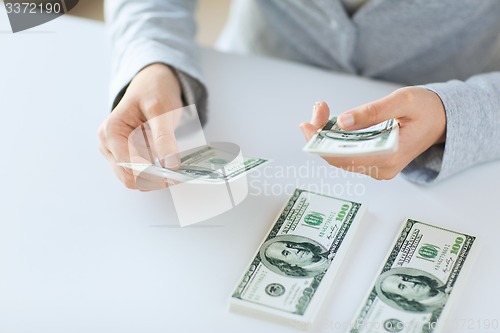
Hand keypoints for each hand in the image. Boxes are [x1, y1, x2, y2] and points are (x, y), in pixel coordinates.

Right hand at [98, 63, 182, 189]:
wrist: (153, 84)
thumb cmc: (154, 92)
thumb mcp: (162, 110)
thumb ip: (164, 137)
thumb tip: (170, 164)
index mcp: (111, 132)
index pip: (128, 166)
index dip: (151, 174)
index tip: (174, 175)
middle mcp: (108, 145)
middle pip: (129, 177)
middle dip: (153, 179)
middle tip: (178, 174)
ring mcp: (116, 152)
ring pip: (135, 179)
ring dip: (155, 179)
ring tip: (175, 167)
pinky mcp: (127, 156)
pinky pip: (141, 174)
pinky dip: (155, 174)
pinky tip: (168, 165)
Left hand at [300, 87, 445, 179]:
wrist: (442, 120)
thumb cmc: (426, 108)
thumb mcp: (403, 101)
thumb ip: (373, 112)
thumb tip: (343, 121)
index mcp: (391, 155)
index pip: (346, 157)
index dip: (322, 143)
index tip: (308, 124)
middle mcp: (382, 168)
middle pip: (339, 158)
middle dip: (320, 135)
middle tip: (317, 109)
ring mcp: (377, 168)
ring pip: (340, 157)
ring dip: (325, 136)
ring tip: (321, 111)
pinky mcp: (373, 163)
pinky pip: (347, 155)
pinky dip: (335, 139)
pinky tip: (329, 122)